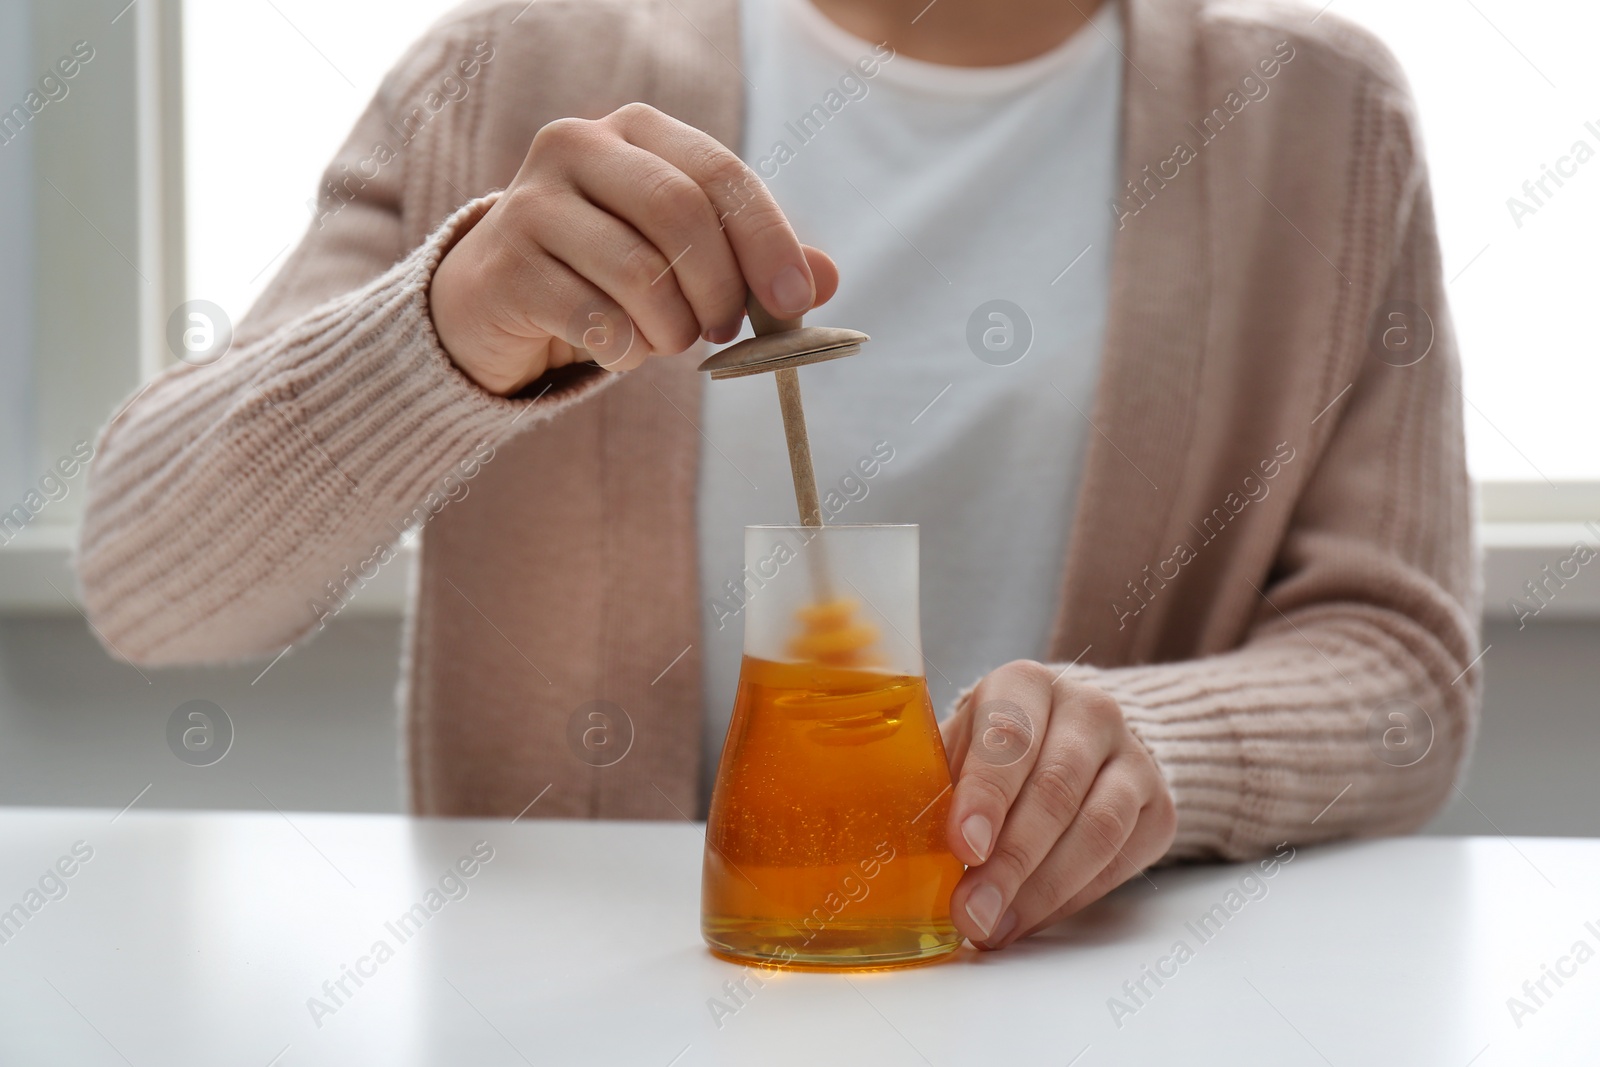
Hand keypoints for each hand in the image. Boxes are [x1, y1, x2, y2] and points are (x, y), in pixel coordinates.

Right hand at [429, 102, 839, 394]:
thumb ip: (751, 262)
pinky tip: (619, 351)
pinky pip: (595, 319)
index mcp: (635, 130)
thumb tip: (827, 278)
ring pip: (639, 273)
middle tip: (724, 331)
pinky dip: (625, 351)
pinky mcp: (505, 265)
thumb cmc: (604, 273)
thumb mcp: (684, 259)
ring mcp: (531, 202)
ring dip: (672, 328)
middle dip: (720, 288)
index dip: (767, 239)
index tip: (794, 300)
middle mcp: (577, 146)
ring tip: (667, 341)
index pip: (719, 173)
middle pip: (679, 214)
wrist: (494, 303)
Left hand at [940, 660, 1175, 947]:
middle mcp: (1089, 710)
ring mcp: (1132, 758)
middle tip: (970, 910)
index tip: (963, 846)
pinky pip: (1118, 861)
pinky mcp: (1158, 808)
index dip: (986, 795)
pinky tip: (1027, 917)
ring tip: (993, 925)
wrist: (1077, 744)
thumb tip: (881, 835)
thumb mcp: (957, 745)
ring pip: (1096, 830)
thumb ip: (930, 780)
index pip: (1009, 736)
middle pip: (1054, 789)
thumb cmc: (995, 750)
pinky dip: (1069, 898)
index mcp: (1025, 684)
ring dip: (1040, 889)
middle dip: (1009, 860)